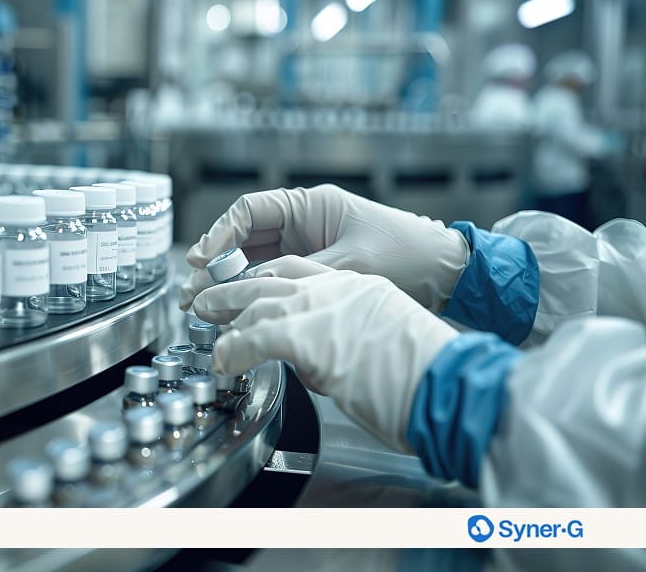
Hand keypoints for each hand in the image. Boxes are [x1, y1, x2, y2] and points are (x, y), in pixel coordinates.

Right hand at [179, 185, 468, 312]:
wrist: (445, 274)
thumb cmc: (407, 255)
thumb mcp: (347, 265)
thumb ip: (297, 276)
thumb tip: (250, 291)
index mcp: (311, 206)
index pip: (249, 211)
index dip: (219, 234)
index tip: (200, 260)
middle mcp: (304, 224)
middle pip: (245, 240)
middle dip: (216, 266)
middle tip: (192, 295)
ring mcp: (307, 248)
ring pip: (254, 263)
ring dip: (230, 284)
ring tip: (203, 310)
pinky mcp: (314, 271)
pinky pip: (274, 279)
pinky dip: (254, 295)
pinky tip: (237, 312)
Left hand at [196, 270, 458, 451]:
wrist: (448, 384)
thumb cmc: (426, 375)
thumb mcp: (382, 339)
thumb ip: (343, 337)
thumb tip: (313, 360)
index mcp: (358, 286)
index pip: (300, 271)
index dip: (267, 281)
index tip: (249, 293)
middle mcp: (337, 289)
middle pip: (271, 277)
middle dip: (235, 289)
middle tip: (209, 300)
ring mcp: (321, 308)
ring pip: (257, 300)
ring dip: (225, 314)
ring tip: (206, 327)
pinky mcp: (307, 336)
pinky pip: (253, 338)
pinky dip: (233, 349)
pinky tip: (224, 360)